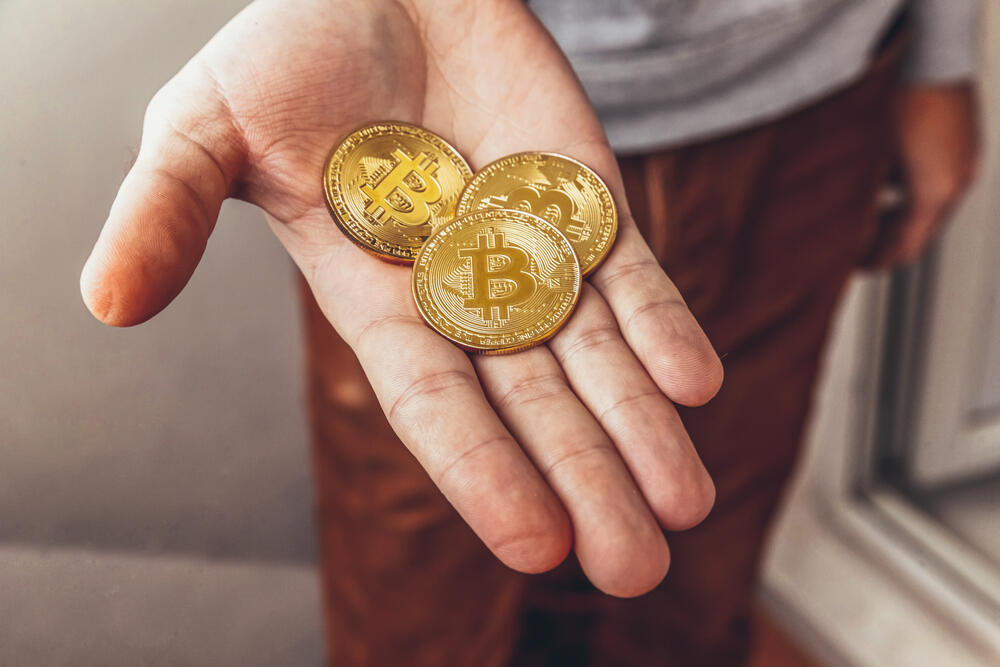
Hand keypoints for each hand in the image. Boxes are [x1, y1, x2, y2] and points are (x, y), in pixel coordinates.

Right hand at [80, 0, 721, 596]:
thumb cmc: (288, 54)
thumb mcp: (204, 127)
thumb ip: (167, 213)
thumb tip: (106, 301)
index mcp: (377, 302)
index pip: (434, 405)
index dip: (481, 471)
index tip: (534, 544)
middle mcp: (463, 295)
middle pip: (534, 405)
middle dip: (585, 481)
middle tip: (634, 569)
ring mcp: (534, 252)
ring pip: (598, 355)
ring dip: (644, 427)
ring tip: (686, 504)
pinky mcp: (585, 202)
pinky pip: (632, 271)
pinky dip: (665, 324)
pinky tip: (696, 384)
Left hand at [868, 83, 978, 266]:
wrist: (930, 58)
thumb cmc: (899, 102)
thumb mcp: (873, 160)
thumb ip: (865, 199)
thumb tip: (852, 225)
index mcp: (935, 193)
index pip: (907, 246)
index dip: (880, 261)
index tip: (858, 267)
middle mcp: (957, 182)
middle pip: (922, 231)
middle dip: (890, 243)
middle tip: (860, 250)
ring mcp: (965, 162)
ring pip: (931, 208)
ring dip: (900, 218)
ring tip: (869, 221)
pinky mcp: (964, 145)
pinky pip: (938, 183)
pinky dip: (912, 194)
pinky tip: (886, 186)